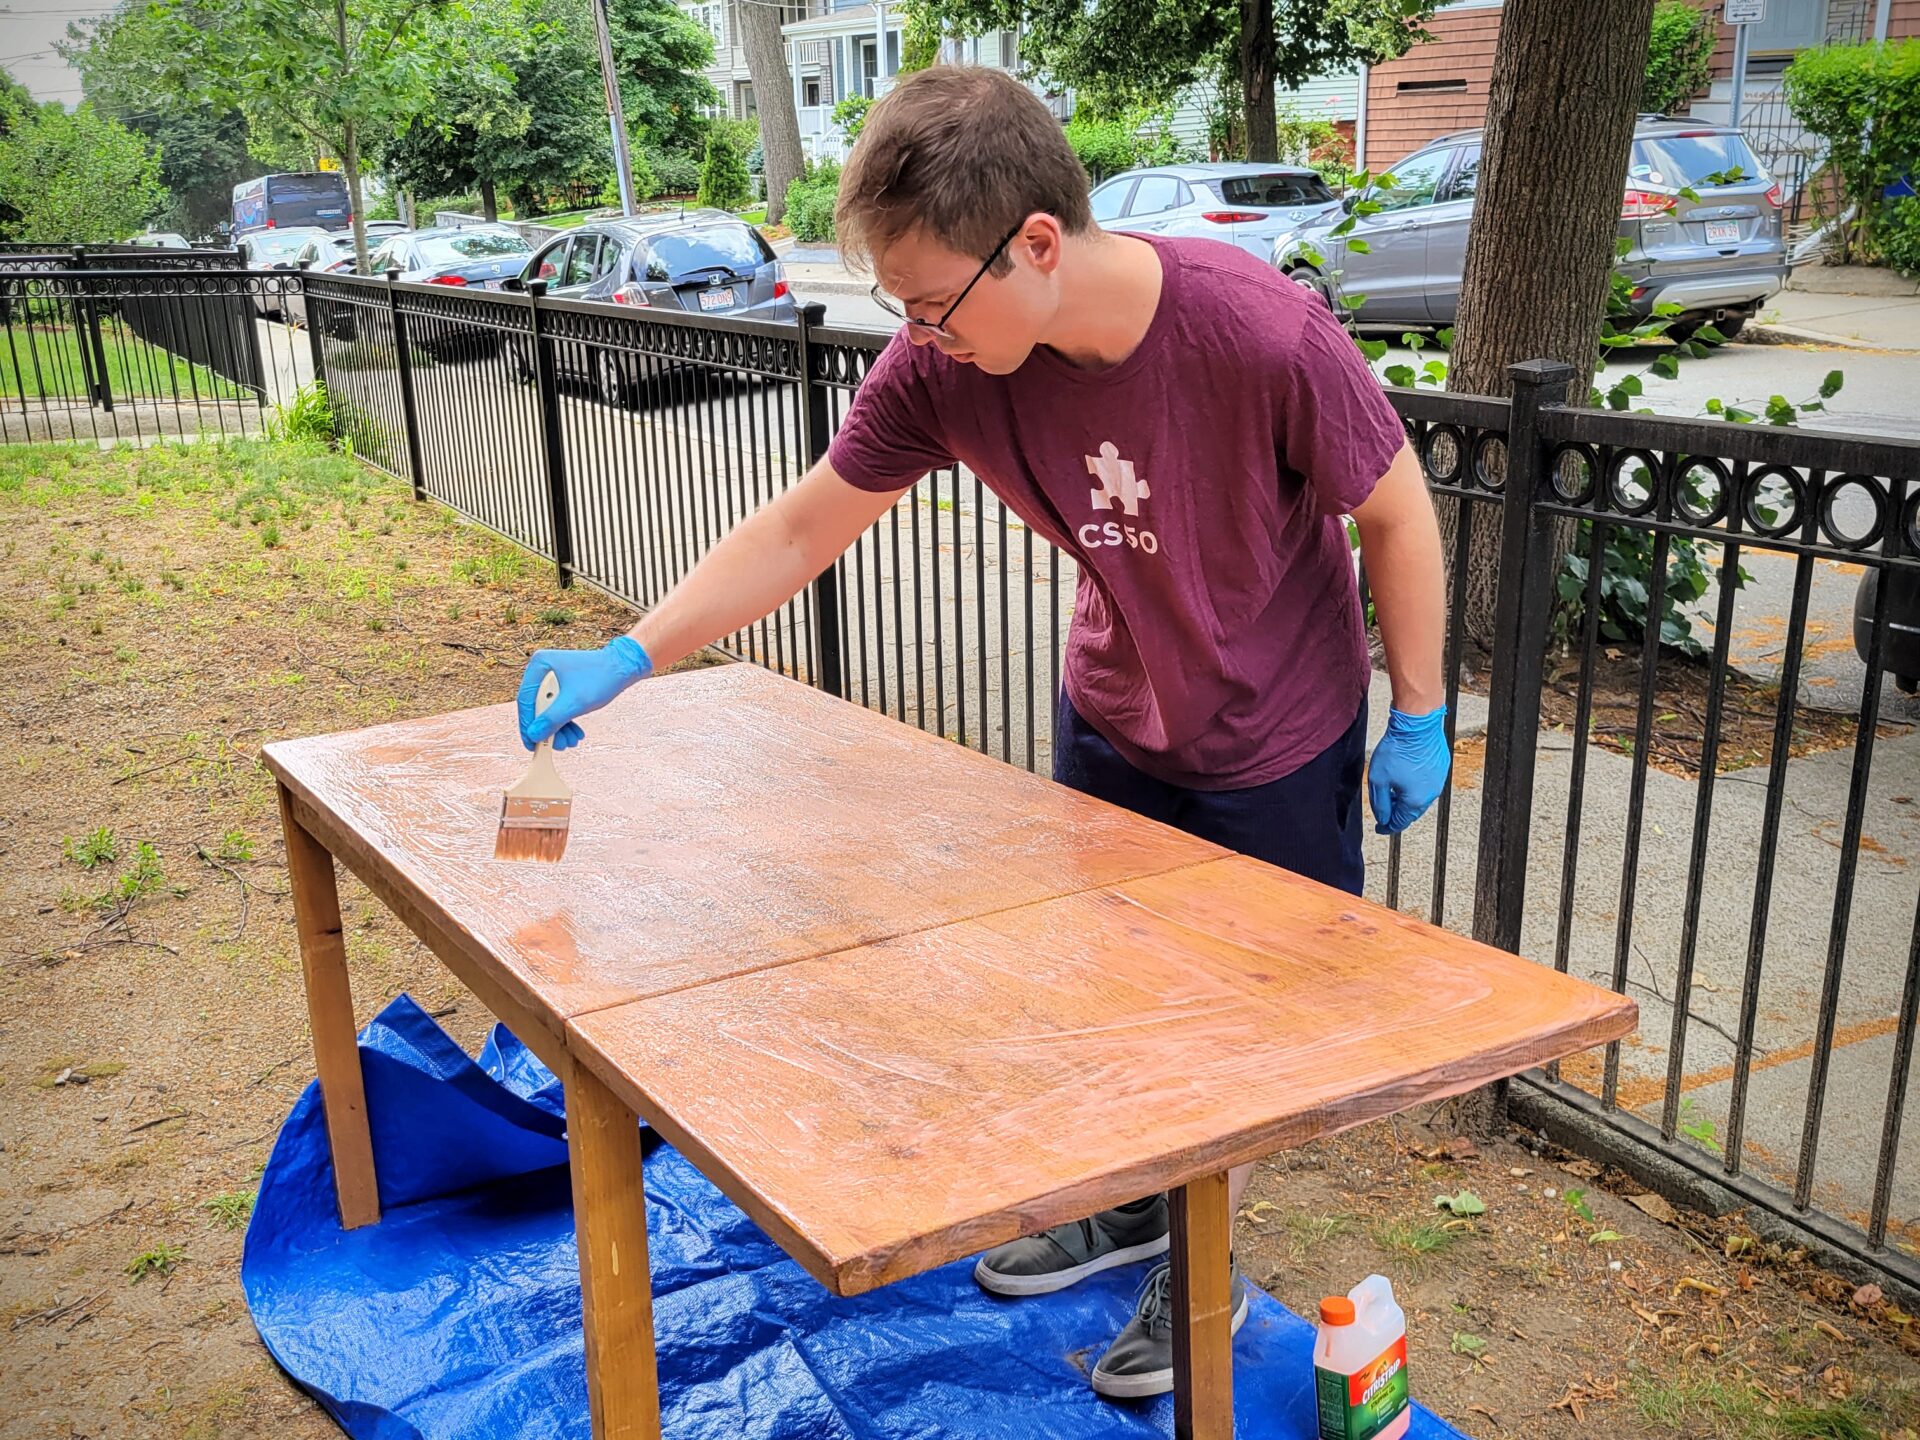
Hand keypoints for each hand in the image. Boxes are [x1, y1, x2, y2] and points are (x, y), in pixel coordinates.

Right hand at [516, 636, 652, 751]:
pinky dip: (565, 721)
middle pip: (537, 706)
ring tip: (571, 741)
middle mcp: (542, 669)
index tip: (531, 744)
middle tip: (558, 746)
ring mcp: (553, 676)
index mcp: (539, 665)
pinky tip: (575, 733)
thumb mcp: (574, 703)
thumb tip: (533, 735)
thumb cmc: (602, 678)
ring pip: (548, 709)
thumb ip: (552, 720)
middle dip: (548, 729)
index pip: (525, 700)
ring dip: (558, 728)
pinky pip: (558, 706)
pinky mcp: (563, 684)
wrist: (624, 667)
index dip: (527, 725)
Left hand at [1367, 705, 1450, 834]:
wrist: (1417, 726)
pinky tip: (1405, 776)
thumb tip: (1383, 818)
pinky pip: (1427, 784)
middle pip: (1411, 812)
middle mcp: (1430, 794)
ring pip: (1420, 798)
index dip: (1387, 827)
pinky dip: (1415, 785)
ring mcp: (1438, 781)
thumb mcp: (1378, 780)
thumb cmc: (1397, 750)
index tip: (1380, 828)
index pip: (1399, 822)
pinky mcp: (1441, 768)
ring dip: (1406, 799)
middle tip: (1384, 809)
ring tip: (1392, 791)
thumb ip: (1380, 803)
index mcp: (1414, 801)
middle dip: (1397, 812)